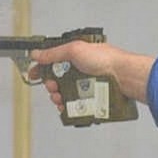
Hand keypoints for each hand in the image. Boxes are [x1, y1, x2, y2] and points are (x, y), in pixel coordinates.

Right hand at [29, 41, 154, 110]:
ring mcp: (89, 86)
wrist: (124, 77)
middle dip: (51, 85)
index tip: (33, 74)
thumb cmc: (107, 59)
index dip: (42, 68)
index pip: (55, 62)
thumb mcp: (75, 50)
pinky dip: (69, 108)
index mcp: (79, 56)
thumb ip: (54, 53)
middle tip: (53, 87)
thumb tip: (36, 54)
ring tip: (60, 99)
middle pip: (59, 81)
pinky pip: (78, 105)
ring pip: (67, 95)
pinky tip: (67, 108)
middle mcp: (83, 71)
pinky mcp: (94, 99)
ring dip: (58, 98)